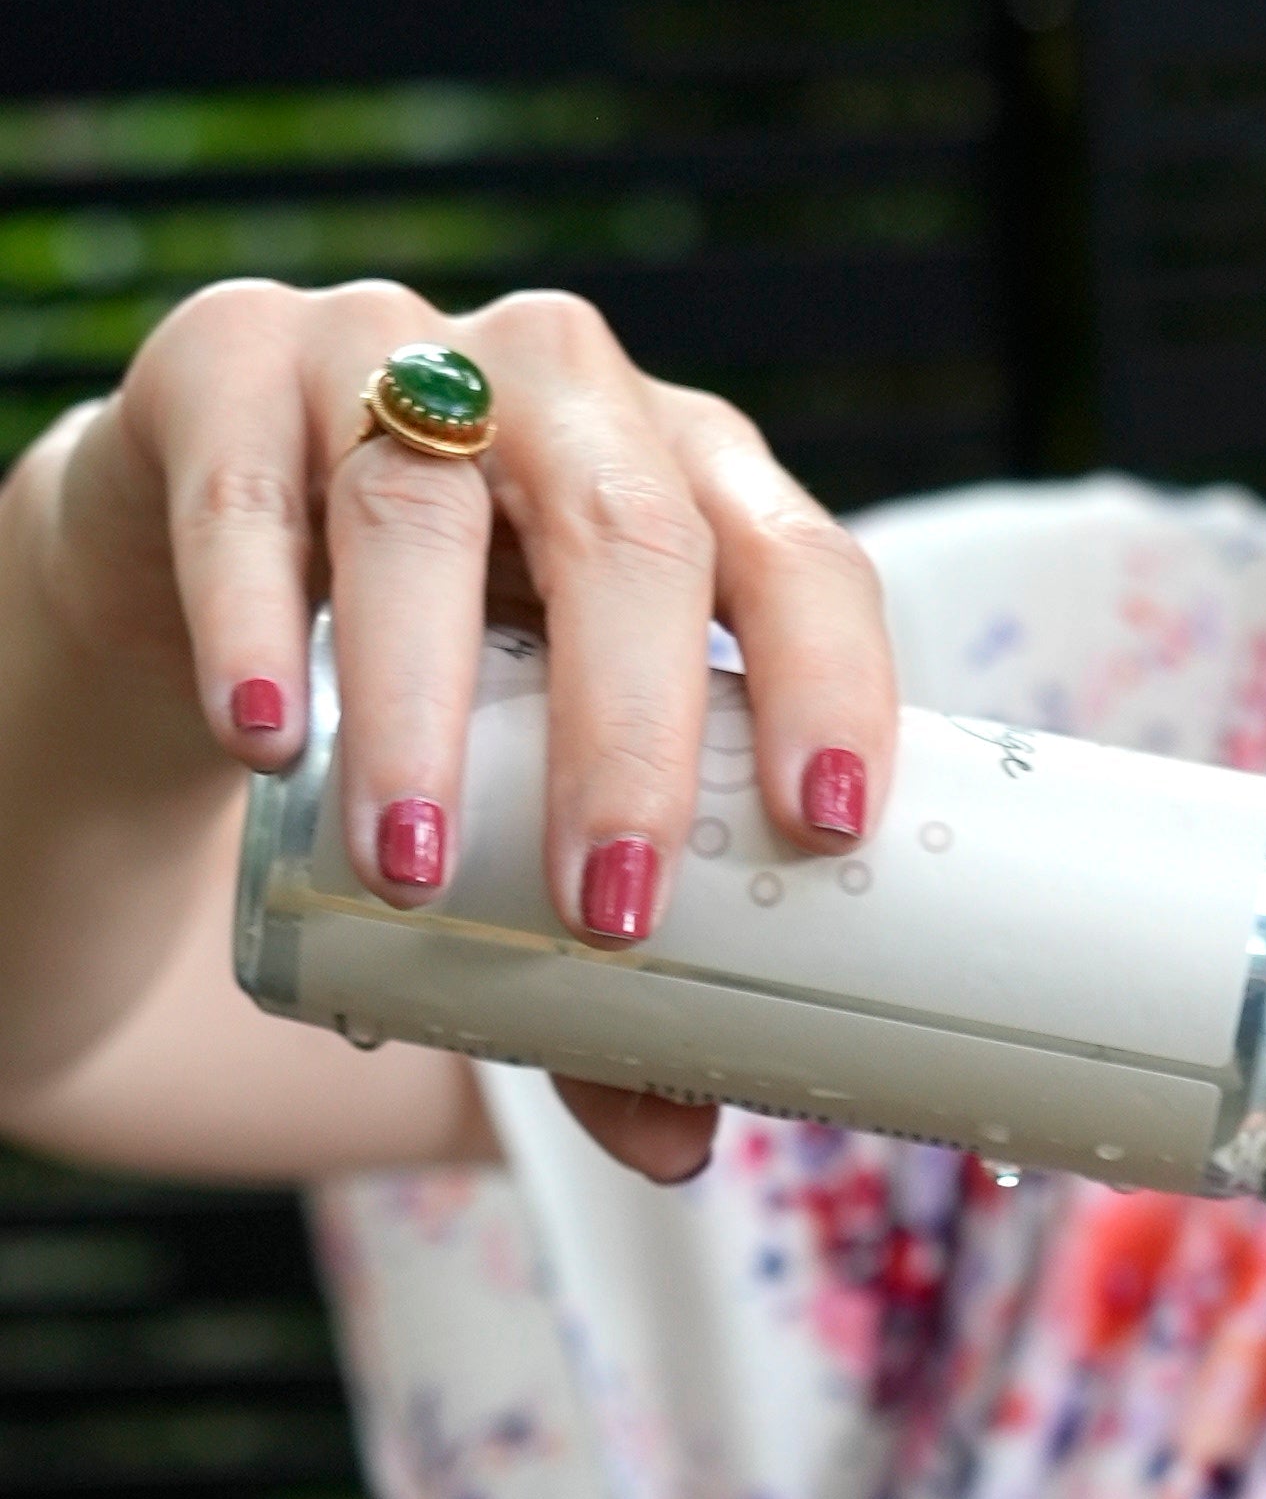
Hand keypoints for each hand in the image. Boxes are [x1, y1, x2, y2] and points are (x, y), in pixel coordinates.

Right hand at [24, 276, 897, 1177]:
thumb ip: (600, 976)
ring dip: (420, 700)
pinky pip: (241, 489)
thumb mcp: (529, 813)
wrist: (206, 572)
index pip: (795, 559)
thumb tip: (676, 1145)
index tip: (823, 823)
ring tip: (414, 872)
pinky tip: (265, 739)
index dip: (826, 676)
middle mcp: (566, 395)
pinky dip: (250, 618)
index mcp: (692, 485)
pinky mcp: (226, 367)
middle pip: (629, 530)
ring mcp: (392, 353)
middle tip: (607, 914)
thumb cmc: (435, 691)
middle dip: (626, 732)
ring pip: (423, 502)